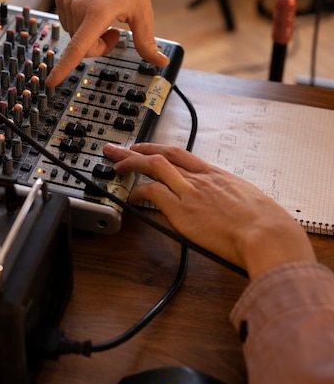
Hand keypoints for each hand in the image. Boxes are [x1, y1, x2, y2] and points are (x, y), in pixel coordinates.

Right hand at [45, 0, 169, 86]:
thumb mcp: (142, 14)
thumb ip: (147, 42)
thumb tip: (161, 62)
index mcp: (98, 11)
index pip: (78, 46)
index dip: (64, 67)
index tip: (52, 81)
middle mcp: (79, 5)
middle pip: (81, 46)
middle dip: (96, 46)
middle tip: (113, 32)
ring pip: (73, 35)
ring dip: (87, 34)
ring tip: (103, 17)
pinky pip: (67, 22)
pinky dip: (79, 23)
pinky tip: (92, 10)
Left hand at [103, 143, 315, 278]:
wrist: (267, 234)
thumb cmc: (267, 224)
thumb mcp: (250, 202)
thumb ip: (233, 200)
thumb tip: (230, 208)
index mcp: (217, 175)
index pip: (182, 155)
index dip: (160, 149)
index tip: (147, 148)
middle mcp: (201, 179)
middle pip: (162, 155)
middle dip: (137, 150)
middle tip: (119, 148)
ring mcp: (190, 192)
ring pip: (153, 167)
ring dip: (130, 164)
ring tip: (115, 165)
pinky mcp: (182, 210)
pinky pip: (153, 194)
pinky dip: (139, 193)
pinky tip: (132, 197)